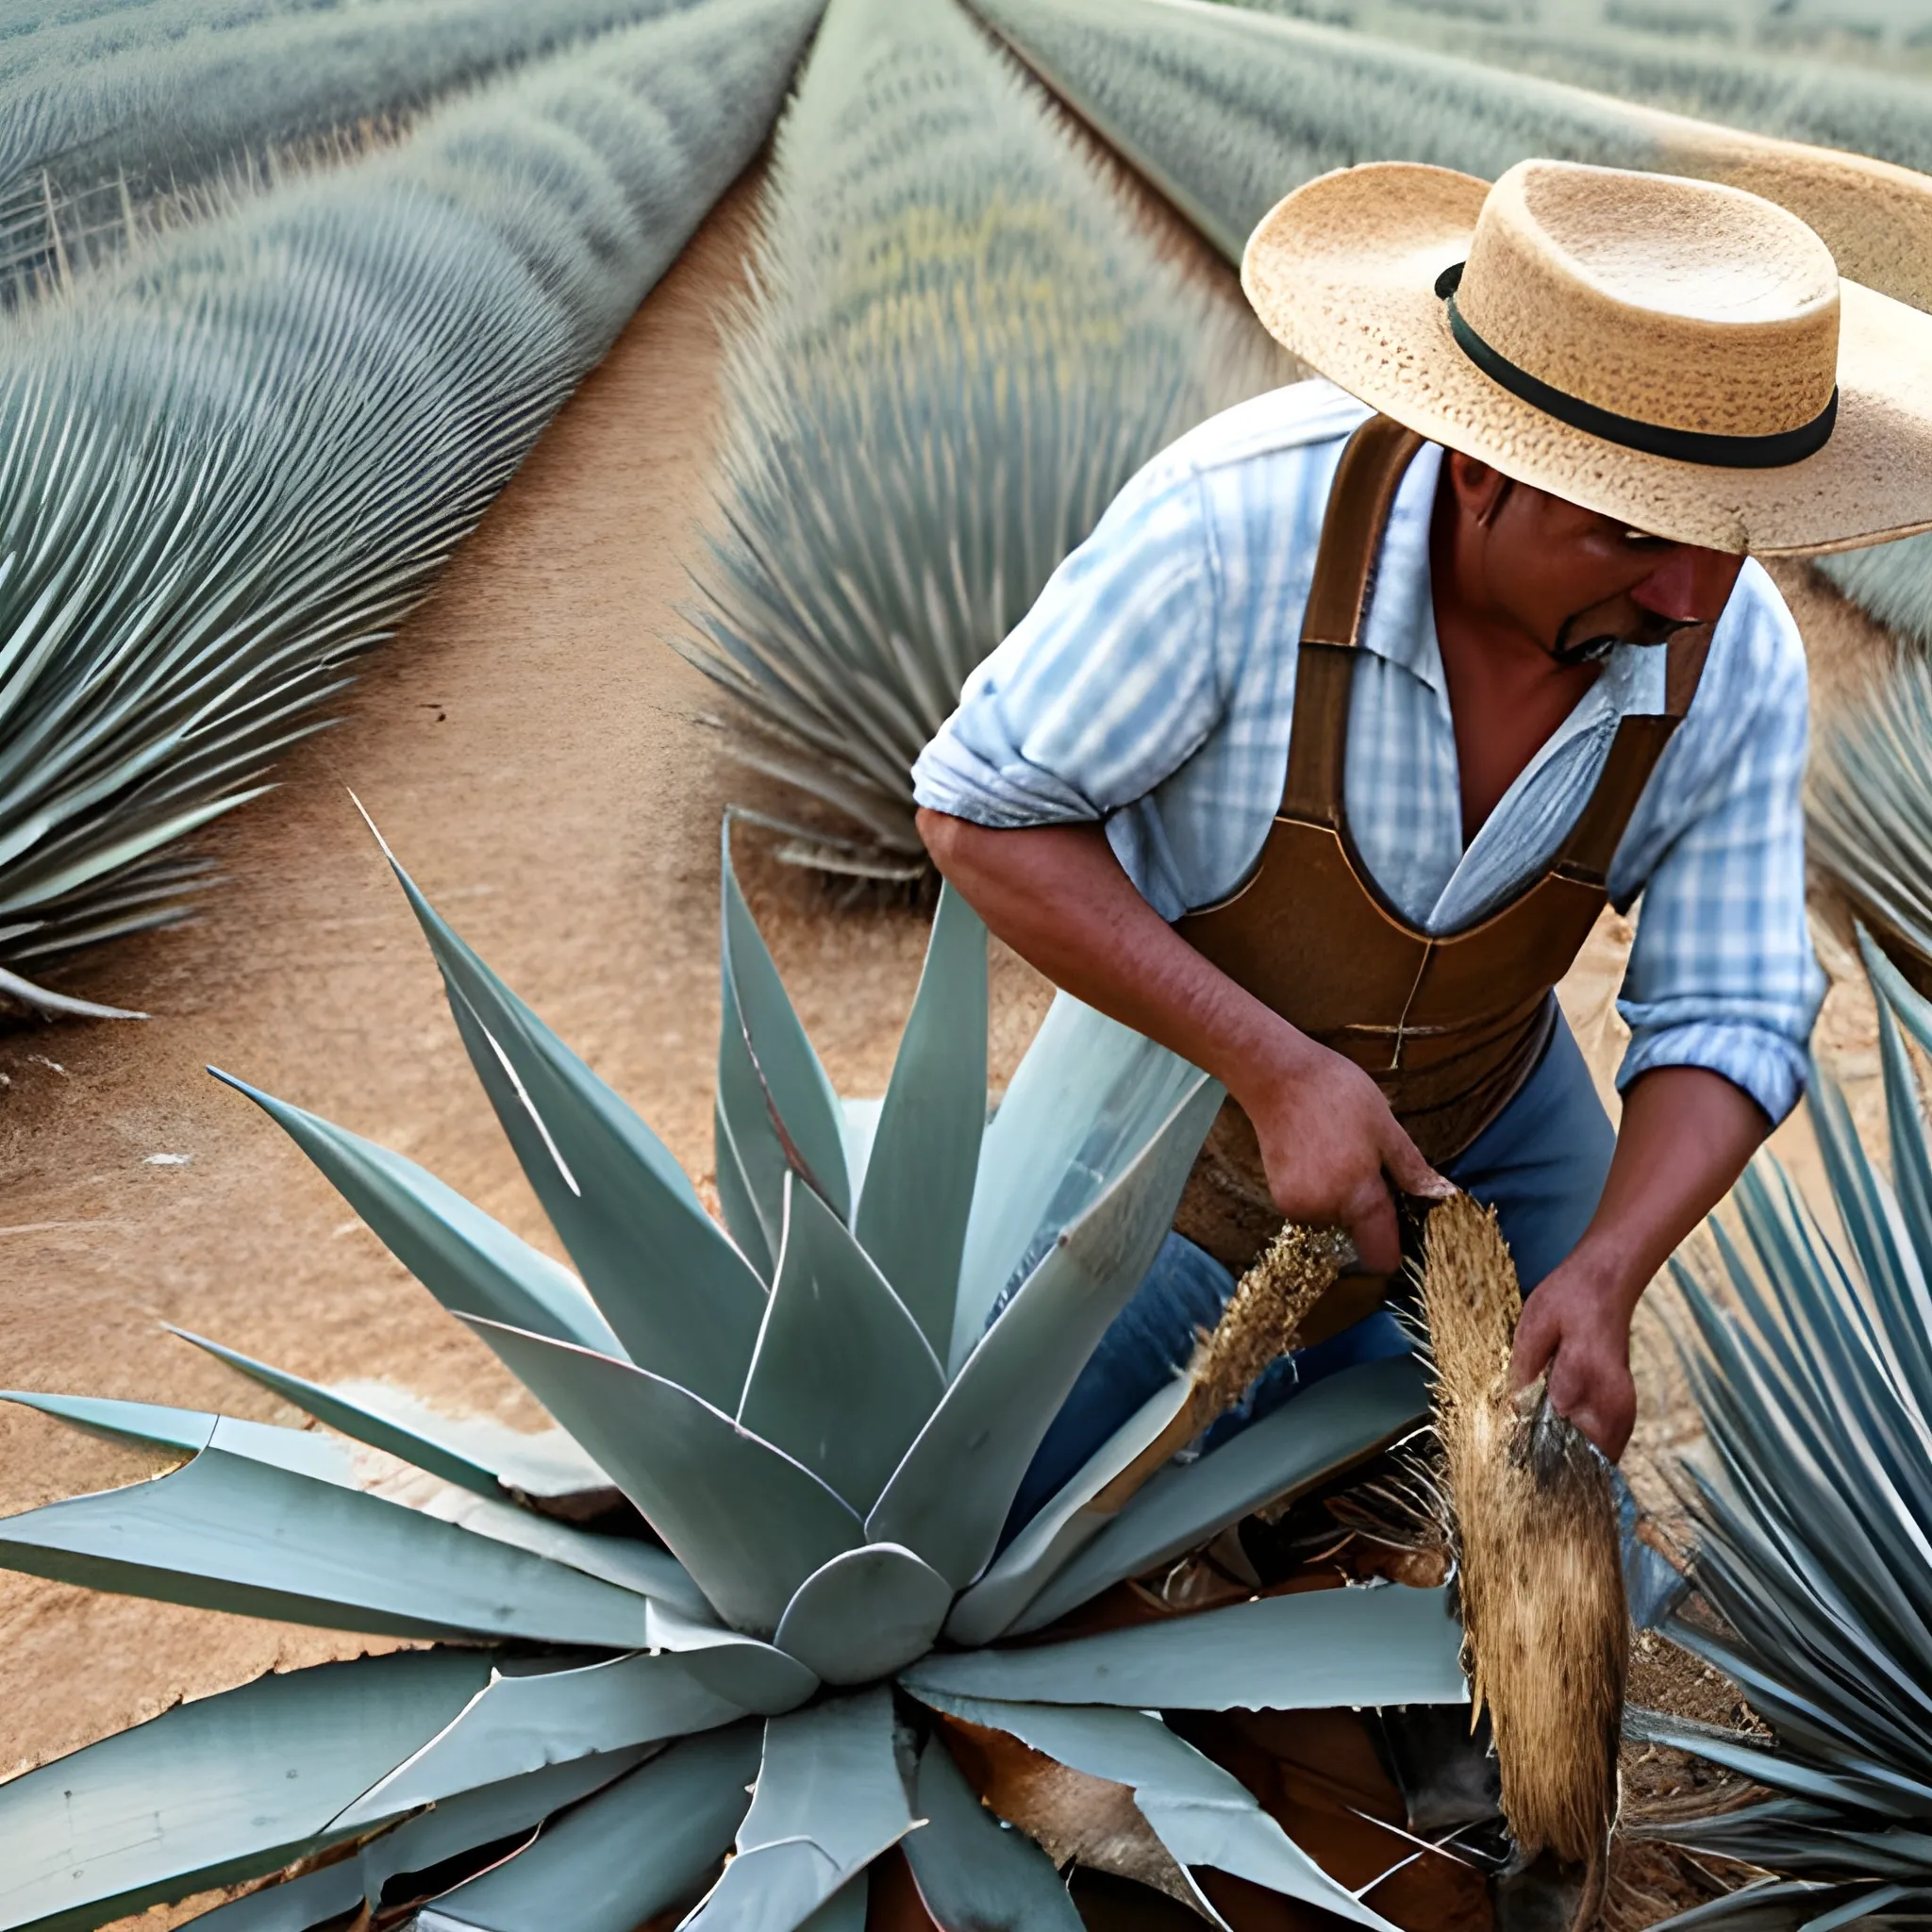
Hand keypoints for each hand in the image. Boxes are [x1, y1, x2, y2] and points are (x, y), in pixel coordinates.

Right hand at [1236, 1034, 1451, 1273]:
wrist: (1277, 1076)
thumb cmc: (1337, 1094)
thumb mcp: (1385, 1126)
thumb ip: (1412, 1170)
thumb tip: (1442, 1195)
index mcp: (1357, 1197)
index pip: (1381, 1257)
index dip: (1397, 1248)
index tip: (1403, 1223)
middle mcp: (1323, 1212)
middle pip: (1358, 1237)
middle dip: (1369, 1212)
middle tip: (1369, 1168)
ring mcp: (1296, 1206)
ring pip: (1335, 1222)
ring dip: (1344, 1201)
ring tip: (1341, 1157)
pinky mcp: (1279, 1197)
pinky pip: (1314, 1209)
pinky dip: (1322, 1193)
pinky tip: (1320, 1158)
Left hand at [1508, 1252, 1637, 1459]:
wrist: (1608, 1283)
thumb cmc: (1567, 1299)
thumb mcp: (1533, 1324)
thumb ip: (1524, 1368)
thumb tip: (1512, 1410)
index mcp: (1583, 1374)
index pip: (1554, 1430)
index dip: (1530, 1449)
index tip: (1512, 1462)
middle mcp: (1611, 1398)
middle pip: (1582, 1454)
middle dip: (1555, 1467)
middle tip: (1527, 1475)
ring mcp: (1624, 1406)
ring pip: (1600, 1457)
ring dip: (1575, 1465)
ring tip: (1547, 1472)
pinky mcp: (1628, 1408)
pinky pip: (1610, 1446)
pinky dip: (1590, 1455)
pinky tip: (1568, 1456)